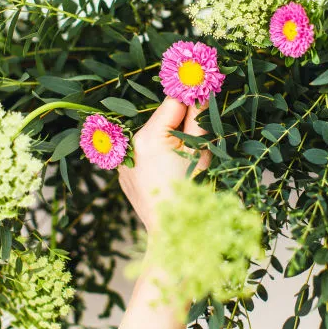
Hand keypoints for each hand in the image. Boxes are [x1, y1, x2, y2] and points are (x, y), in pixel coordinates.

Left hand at [118, 98, 209, 231]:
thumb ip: (198, 118)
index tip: (204, 91)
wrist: (175, 237)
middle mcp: (129, 146)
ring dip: (168, 140)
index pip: (173, 103)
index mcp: (148, 138)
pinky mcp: (124, 174)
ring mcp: (123, 162)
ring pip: (152, 137)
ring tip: (182, 162)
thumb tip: (200, 91)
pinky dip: (157, 156)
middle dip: (180, 122)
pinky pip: (143, 155)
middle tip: (197, 137)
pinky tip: (169, 173)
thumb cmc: (193, 195)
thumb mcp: (200, 152)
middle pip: (161, 119)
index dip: (191, 99)